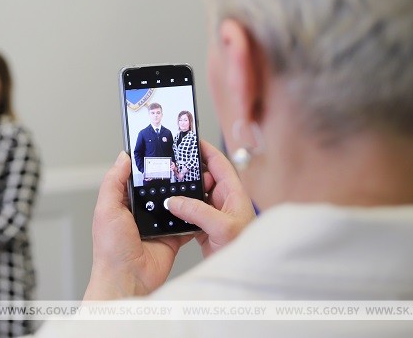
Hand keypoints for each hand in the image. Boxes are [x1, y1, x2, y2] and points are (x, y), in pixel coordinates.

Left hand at [83, 152, 194, 300]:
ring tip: (196, 178)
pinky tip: (201, 203)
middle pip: (158, 188)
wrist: (127, 279)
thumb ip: (113, 182)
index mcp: (123, 203)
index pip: (136, 177)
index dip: (146, 165)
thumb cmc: (111, 250)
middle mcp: (140, 212)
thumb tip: (123, 157)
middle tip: (184, 162)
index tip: (160, 149)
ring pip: (174, 202)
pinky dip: (193, 215)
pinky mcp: (172, 236)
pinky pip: (186, 222)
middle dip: (170, 177)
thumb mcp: (106, 210)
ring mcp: (157, 224)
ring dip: (184, 194)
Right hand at [165, 139, 254, 256]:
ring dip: (181, 191)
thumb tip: (175, 201)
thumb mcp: (222, 227)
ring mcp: (213, 215)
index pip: (219, 164)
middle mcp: (224, 202)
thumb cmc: (246, 249)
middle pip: (203, 178)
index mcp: (234, 194)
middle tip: (171, 163)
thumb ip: (197, 211)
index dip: (206, 150)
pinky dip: (178, 209)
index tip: (190, 140)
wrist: (244, 272)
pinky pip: (188, 212)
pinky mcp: (204, 228)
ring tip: (166, 183)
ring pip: (194, 196)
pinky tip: (168, 208)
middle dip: (188, 170)